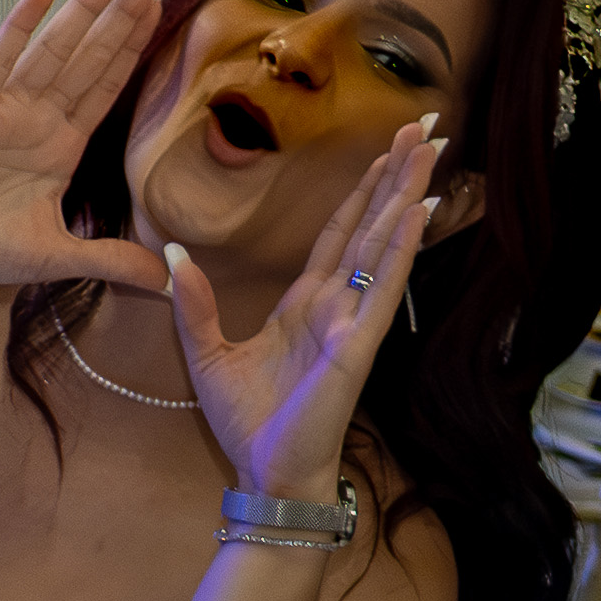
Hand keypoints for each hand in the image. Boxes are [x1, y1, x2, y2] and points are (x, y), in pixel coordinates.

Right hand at [0, 0, 177, 298]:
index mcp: (61, 144)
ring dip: (87, 6)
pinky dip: (20, 24)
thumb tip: (169, 281)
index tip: (163, 2)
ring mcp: (5, 108)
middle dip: (124, 10)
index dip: (135, 43)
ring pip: (56, 47)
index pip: (107, 83)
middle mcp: (38, 117)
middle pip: (92, 53)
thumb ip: (112, 260)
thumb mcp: (57, 257)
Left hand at [162, 114, 441, 506]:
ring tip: (429, 148)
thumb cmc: (248, 423)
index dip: (361, 192)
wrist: (264, 473)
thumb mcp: (207, 354)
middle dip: (395, 176)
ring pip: (384, 244)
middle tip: (424, 127)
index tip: (384, 151)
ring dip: (407, 195)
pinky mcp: (358, 344)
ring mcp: (353, 321)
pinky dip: (400, 249)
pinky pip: (382, 289)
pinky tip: (419, 212)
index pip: (339, 234)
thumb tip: (171, 254)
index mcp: (306, 304)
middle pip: (370, 226)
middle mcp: (337, 305)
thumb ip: (194, 303)